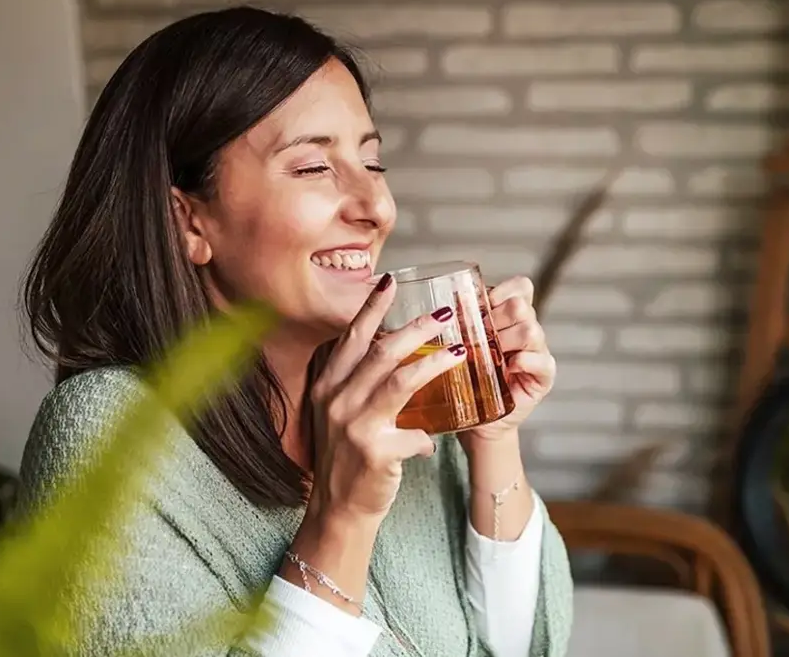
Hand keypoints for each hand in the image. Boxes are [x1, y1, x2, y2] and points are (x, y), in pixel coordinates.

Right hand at [307, 274, 466, 523]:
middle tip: (444, 314)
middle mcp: (336, 399)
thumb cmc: (346, 456)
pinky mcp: (375, 452)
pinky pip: (414, 434)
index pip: (352, 337)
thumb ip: (360, 382)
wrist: (338, 508)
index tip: (389, 281)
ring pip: (400, 381)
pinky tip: (435, 439)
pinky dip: (427, 437)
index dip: (371, 307)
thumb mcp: (341, 412)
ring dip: (434, 363)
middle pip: (381, 351)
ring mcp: (354, 425)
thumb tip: (396, 349)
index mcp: (327, 385)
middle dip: (416, 328)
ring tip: (461, 351)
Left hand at [461, 276, 555, 446]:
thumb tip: (451, 302)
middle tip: (477, 337)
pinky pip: (542, 361)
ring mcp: (539, 352)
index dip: (501, 292)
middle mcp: (529, 329)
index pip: (521, 287)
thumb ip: (462, 322)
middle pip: (521, 306)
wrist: (477, 420)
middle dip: (495, 319)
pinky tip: (509, 368)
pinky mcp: (544, 376)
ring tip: (489, 355)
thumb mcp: (462, 345)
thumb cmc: (467, 379)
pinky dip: (523, 361)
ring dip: (505, 340)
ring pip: (530, 331)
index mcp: (512, 316)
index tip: (480, 307)